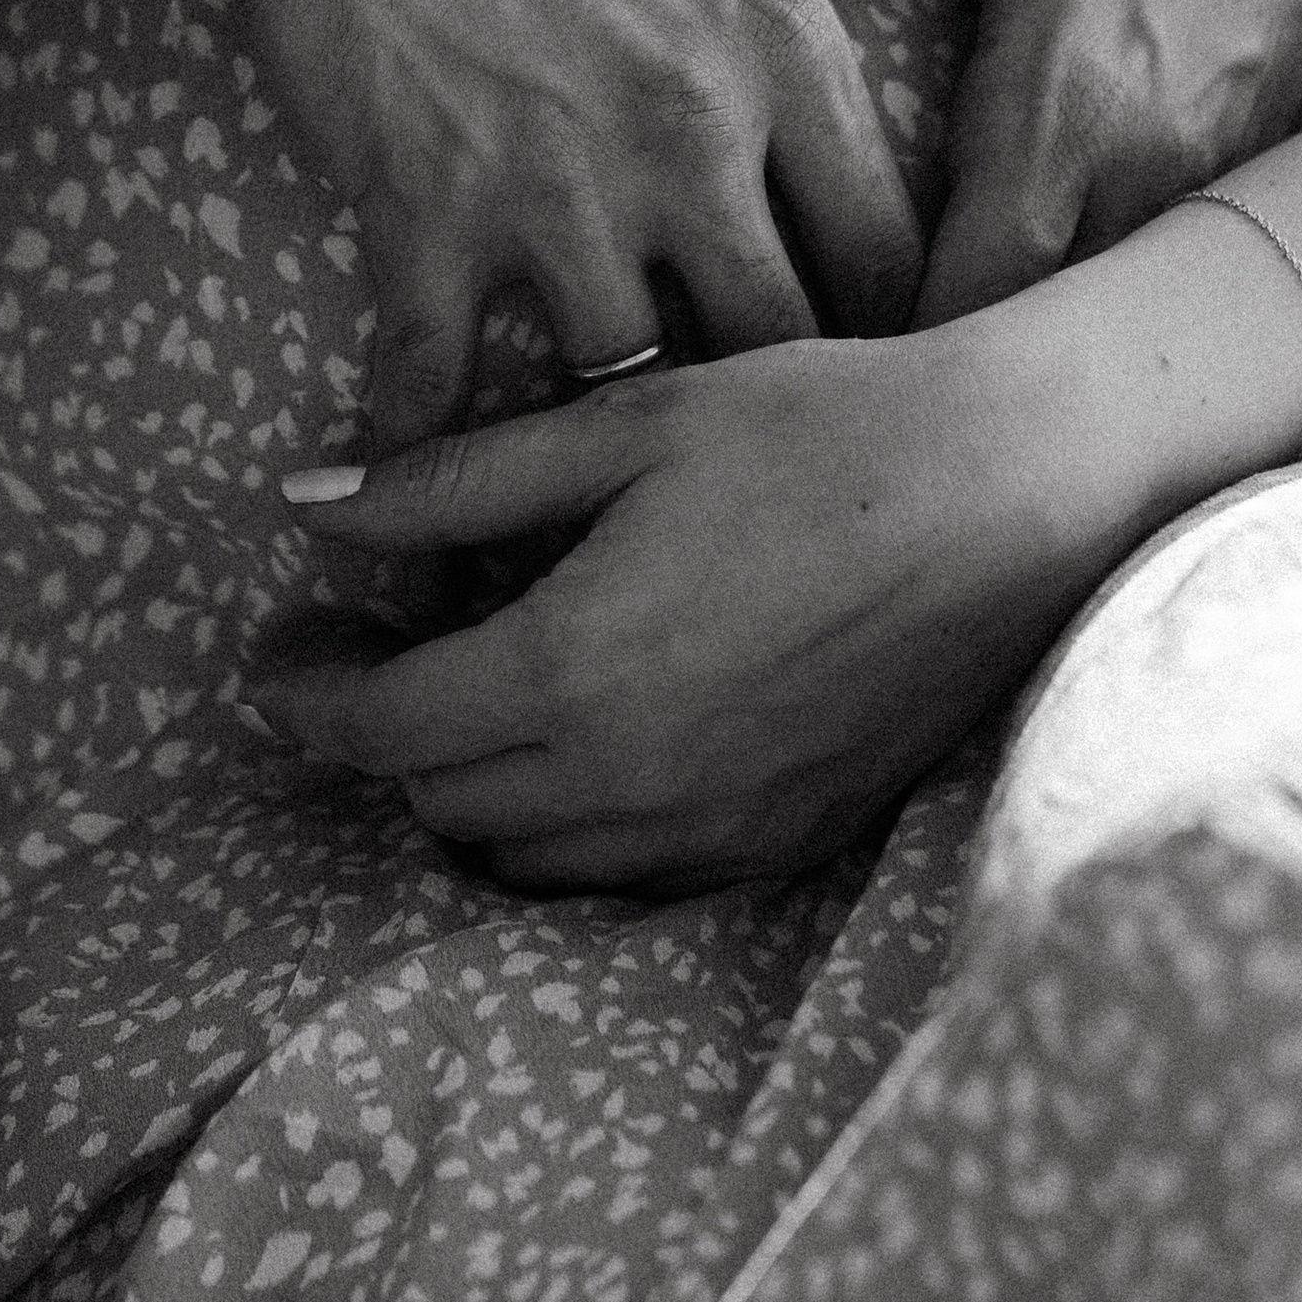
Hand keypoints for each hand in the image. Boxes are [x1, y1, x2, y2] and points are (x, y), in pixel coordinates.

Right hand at [181, 0, 926, 445]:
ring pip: (624, 383)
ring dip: (596, 418)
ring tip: (578, 466)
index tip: (843, 350)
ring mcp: (559, 186)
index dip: (877, 318)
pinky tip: (402, 456)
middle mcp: (697, 135)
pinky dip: (422, 431)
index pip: (889, 247)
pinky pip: (438, 384)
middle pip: (780, 347)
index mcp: (783, 38)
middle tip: (726, 436)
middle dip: (758, 395)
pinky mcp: (421, 213)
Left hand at [258, 315, 1142, 891]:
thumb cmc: (815, 428)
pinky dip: (572, 830)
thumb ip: (446, 483)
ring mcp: (715, 826)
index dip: (307, 692)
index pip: (380, 726)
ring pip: (527, 861)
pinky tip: (588, 739)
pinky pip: (628, 877)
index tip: (286, 645)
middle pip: (439, 801)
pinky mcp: (787, 841)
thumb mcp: (616, 425)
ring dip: (472, 790)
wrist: (1015, 486)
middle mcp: (631, 777)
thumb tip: (302, 501)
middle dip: (380, 734)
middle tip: (369, 650)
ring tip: (475, 691)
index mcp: (571, 668)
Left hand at [729, 0, 1301, 319]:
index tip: (797, 357)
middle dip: (943, 371)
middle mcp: (1151, 166)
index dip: (880, 353)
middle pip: (1034, 335)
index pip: (965, 303)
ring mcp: (1216, 174)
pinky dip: (1097, 290)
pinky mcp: (1255, 161)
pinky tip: (1030, 287)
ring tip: (921, 359)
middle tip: (841, 384)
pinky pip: (1163, 268)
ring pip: (1106, 315)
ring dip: (1026, 338)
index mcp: (1067, 105)